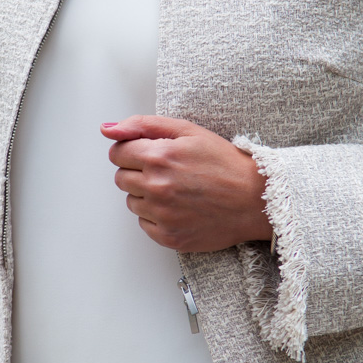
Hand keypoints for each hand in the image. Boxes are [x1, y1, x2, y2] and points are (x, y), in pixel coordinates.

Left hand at [100, 115, 272, 251]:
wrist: (255, 200)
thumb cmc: (224, 162)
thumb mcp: (187, 130)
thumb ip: (142, 125)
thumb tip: (107, 129)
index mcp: (158, 157)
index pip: (117, 153)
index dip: (132, 151)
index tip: (150, 154)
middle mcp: (156, 187)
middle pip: (121, 178)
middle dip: (138, 172)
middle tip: (168, 172)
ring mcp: (162, 215)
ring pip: (131, 202)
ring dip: (146, 195)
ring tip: (177, 190)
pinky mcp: (168, 237)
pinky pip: (144, 224)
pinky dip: (157, 217)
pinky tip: (180, 208)